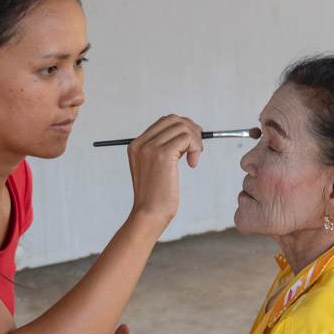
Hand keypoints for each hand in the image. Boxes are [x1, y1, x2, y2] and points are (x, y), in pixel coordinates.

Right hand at [127, 114, 202, 230]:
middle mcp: (141, 143)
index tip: (192, 142)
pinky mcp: (162, 155)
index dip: (183, 128)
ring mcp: (150, 148)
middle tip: (197, 149)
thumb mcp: (155, 168)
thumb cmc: (156, 196)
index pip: (164, 122)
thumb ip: (164, 149)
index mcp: (136, 145)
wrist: (149, 214)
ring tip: (193, 158)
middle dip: (191, 130)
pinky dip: (195, 148)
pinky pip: (186, 138)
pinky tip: (192, 163)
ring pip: (182, 128)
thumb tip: (187, 133)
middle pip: (173, 120)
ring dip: (195, 141)